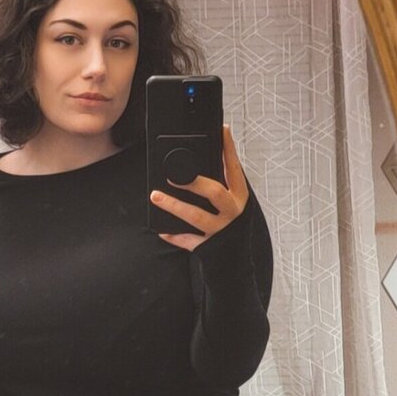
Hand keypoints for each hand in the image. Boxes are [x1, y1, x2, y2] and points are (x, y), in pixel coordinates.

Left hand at [150, 123, 249, 251]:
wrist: (235, 265)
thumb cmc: (231, 228)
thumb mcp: (232, 204)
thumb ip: (220, 185)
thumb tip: (200, 162)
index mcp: (240, 197)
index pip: (234, 168)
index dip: (229, 149)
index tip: (222, 129)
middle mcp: (233, 213)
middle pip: (215, 192)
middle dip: (194, 182)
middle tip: (174, 176)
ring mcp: (220, 231)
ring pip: (196, 217)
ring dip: (174, 205)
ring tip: (156, 196)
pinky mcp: (208, 248)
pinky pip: (187, 240)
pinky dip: (173, 234)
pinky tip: (162, 229)